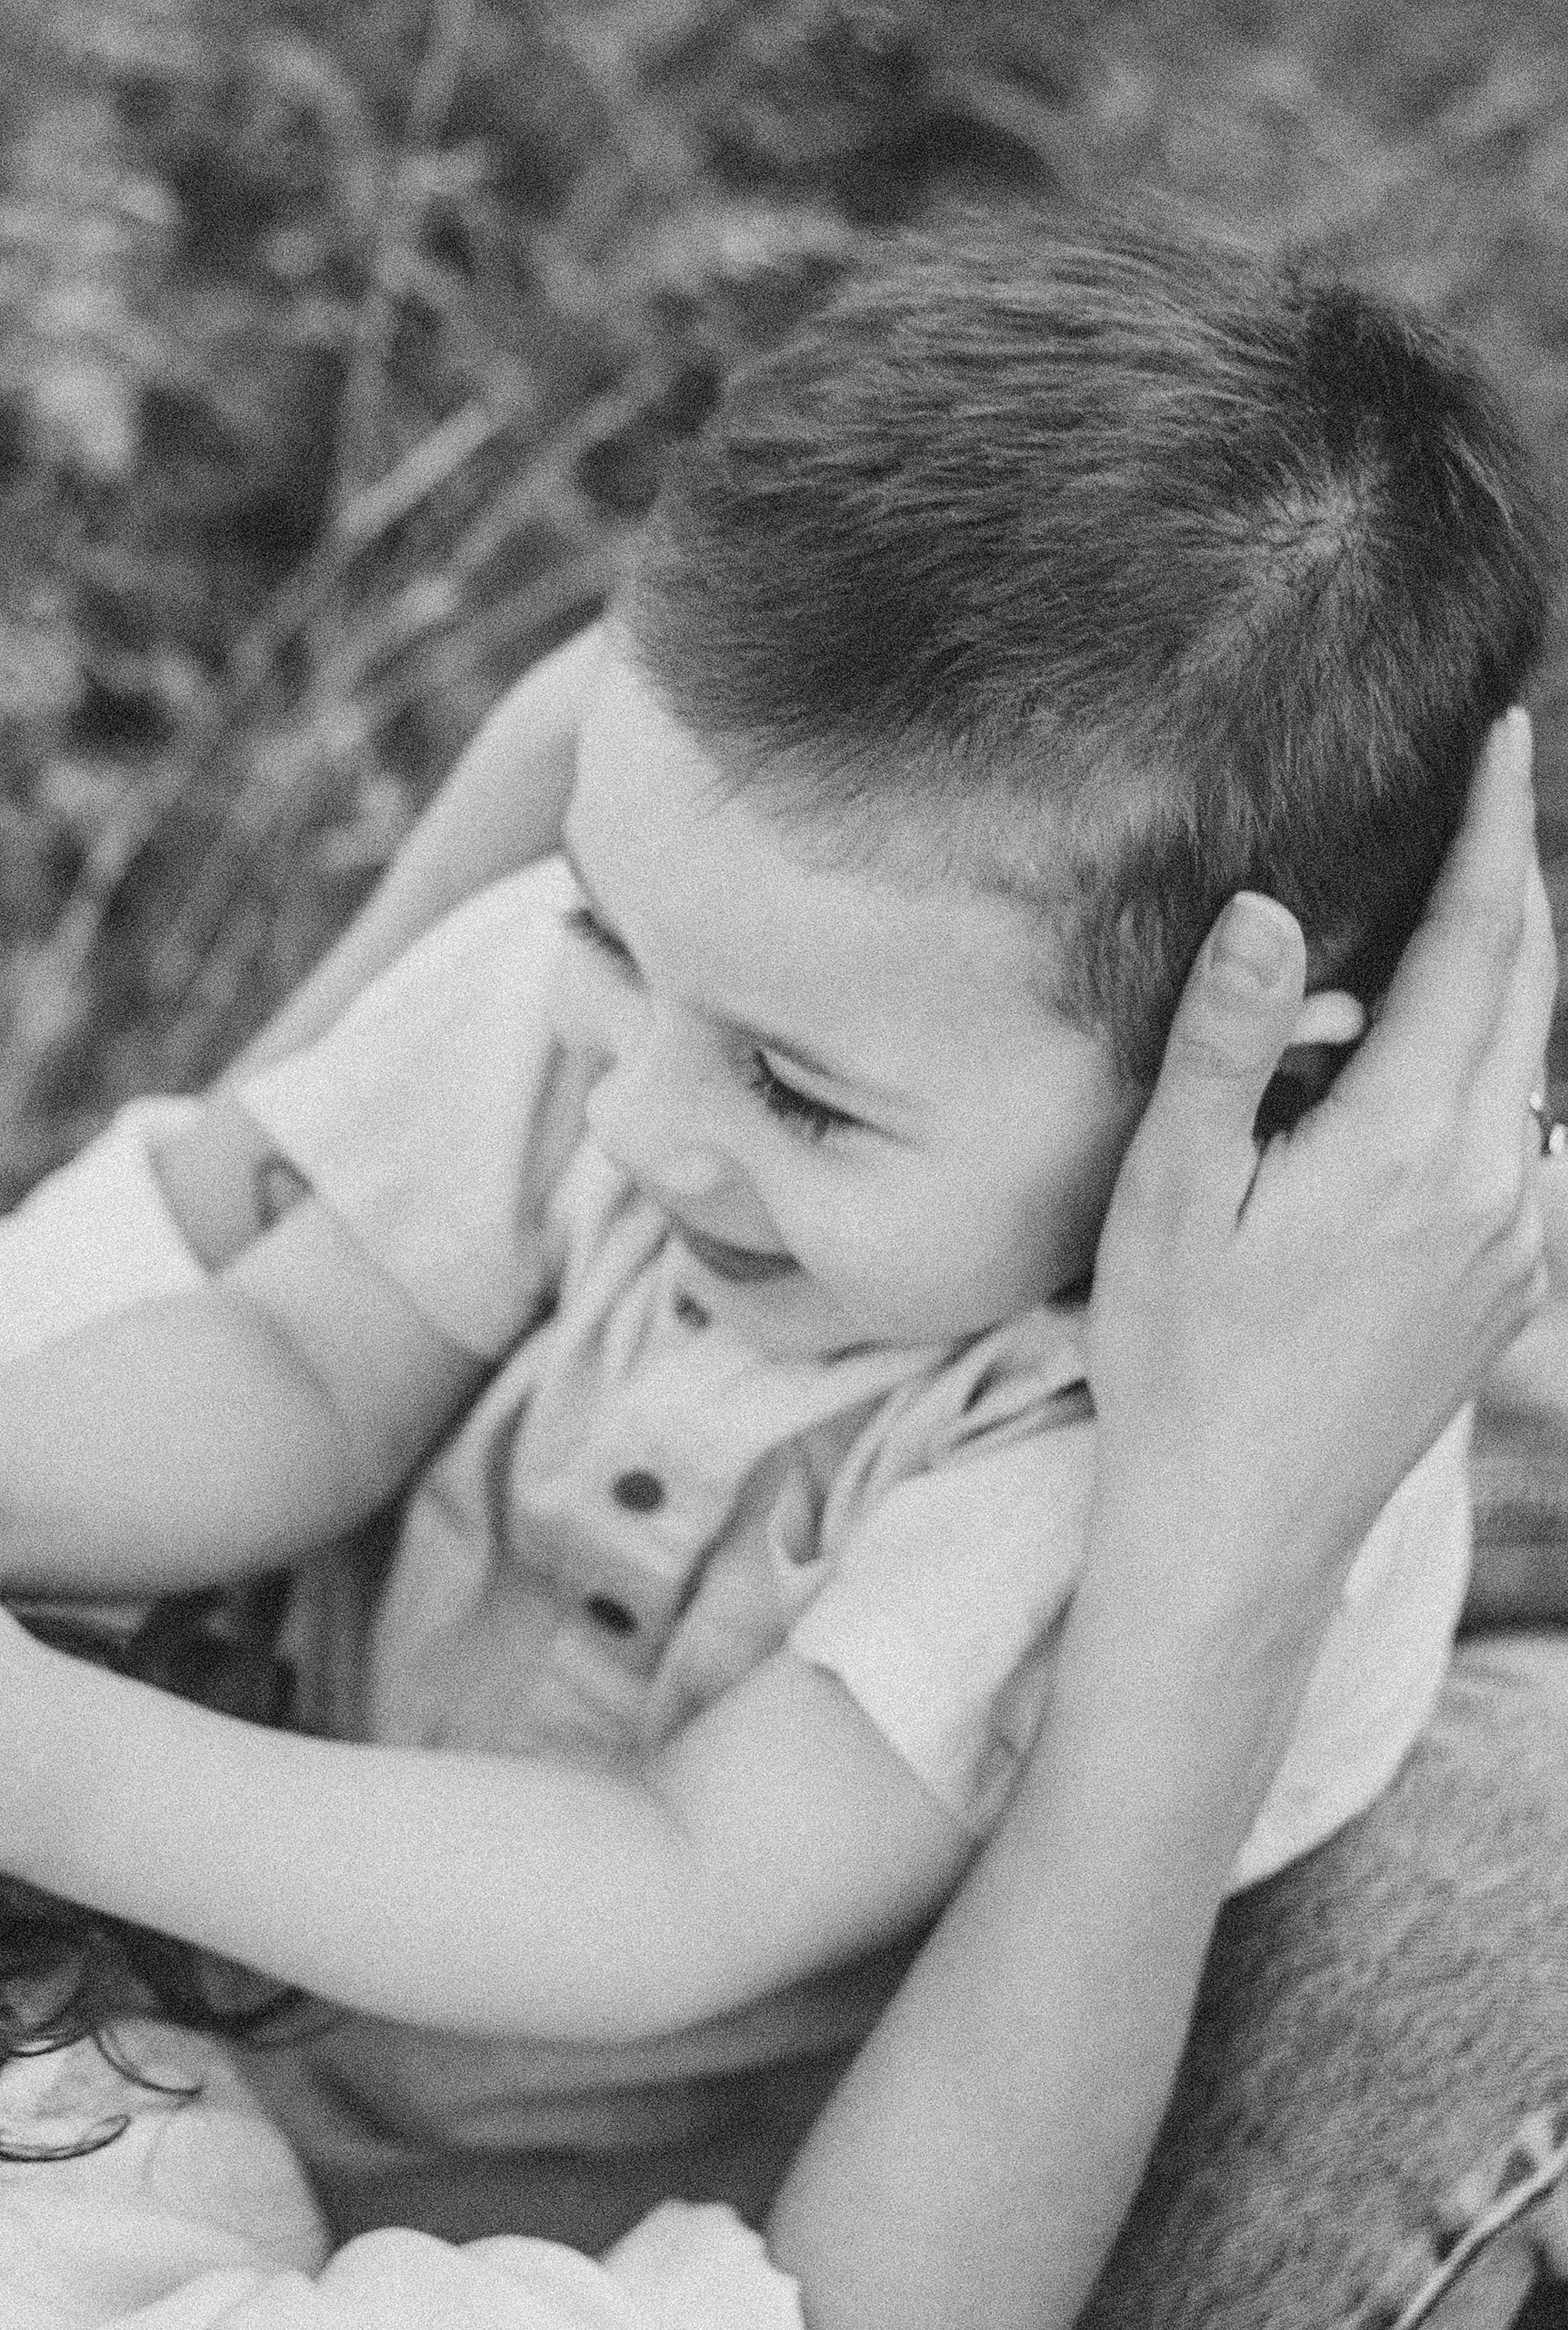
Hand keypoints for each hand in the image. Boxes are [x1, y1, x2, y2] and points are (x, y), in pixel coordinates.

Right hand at [1088, 708, 1555, 1624]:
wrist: (1242, 1532)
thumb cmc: (1183, 1360)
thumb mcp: (1174, 1195)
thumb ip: (1227, 1044)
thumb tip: (1266, 908)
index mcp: (1410, 1142)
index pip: (1479, 944)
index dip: (1493, 829)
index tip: (1503, 731)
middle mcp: (1495, 1181)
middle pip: (1529, 990)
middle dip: (1510, 884)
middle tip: (1481, 798)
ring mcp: (1516, 1241)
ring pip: (1529, 1065)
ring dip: (1490, 984)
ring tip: (1409, 949)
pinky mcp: (1511, 1287)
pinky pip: (1520, 1139)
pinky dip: (1484, 1074)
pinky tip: (1406, 1088)